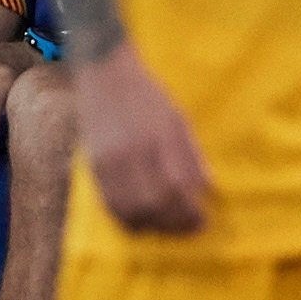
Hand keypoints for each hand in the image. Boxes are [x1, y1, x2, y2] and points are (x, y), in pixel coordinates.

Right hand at [76, 44, 209, 234]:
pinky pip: (109, 203)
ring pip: (130, 209)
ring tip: (165, 226)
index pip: (177, 187)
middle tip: (188, 227)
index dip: (191, 212)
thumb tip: (207, 188)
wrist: (104, 72)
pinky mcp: (93, 164)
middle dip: (175, 223)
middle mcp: (133, 151)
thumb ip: (191, 153)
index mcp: (159, 137)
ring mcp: (110, 160)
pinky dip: (126, 219)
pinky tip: (139, 221)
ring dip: (151, 226)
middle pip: (155, 204)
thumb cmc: (147, 94)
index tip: (202, 220)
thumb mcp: (178, 116)